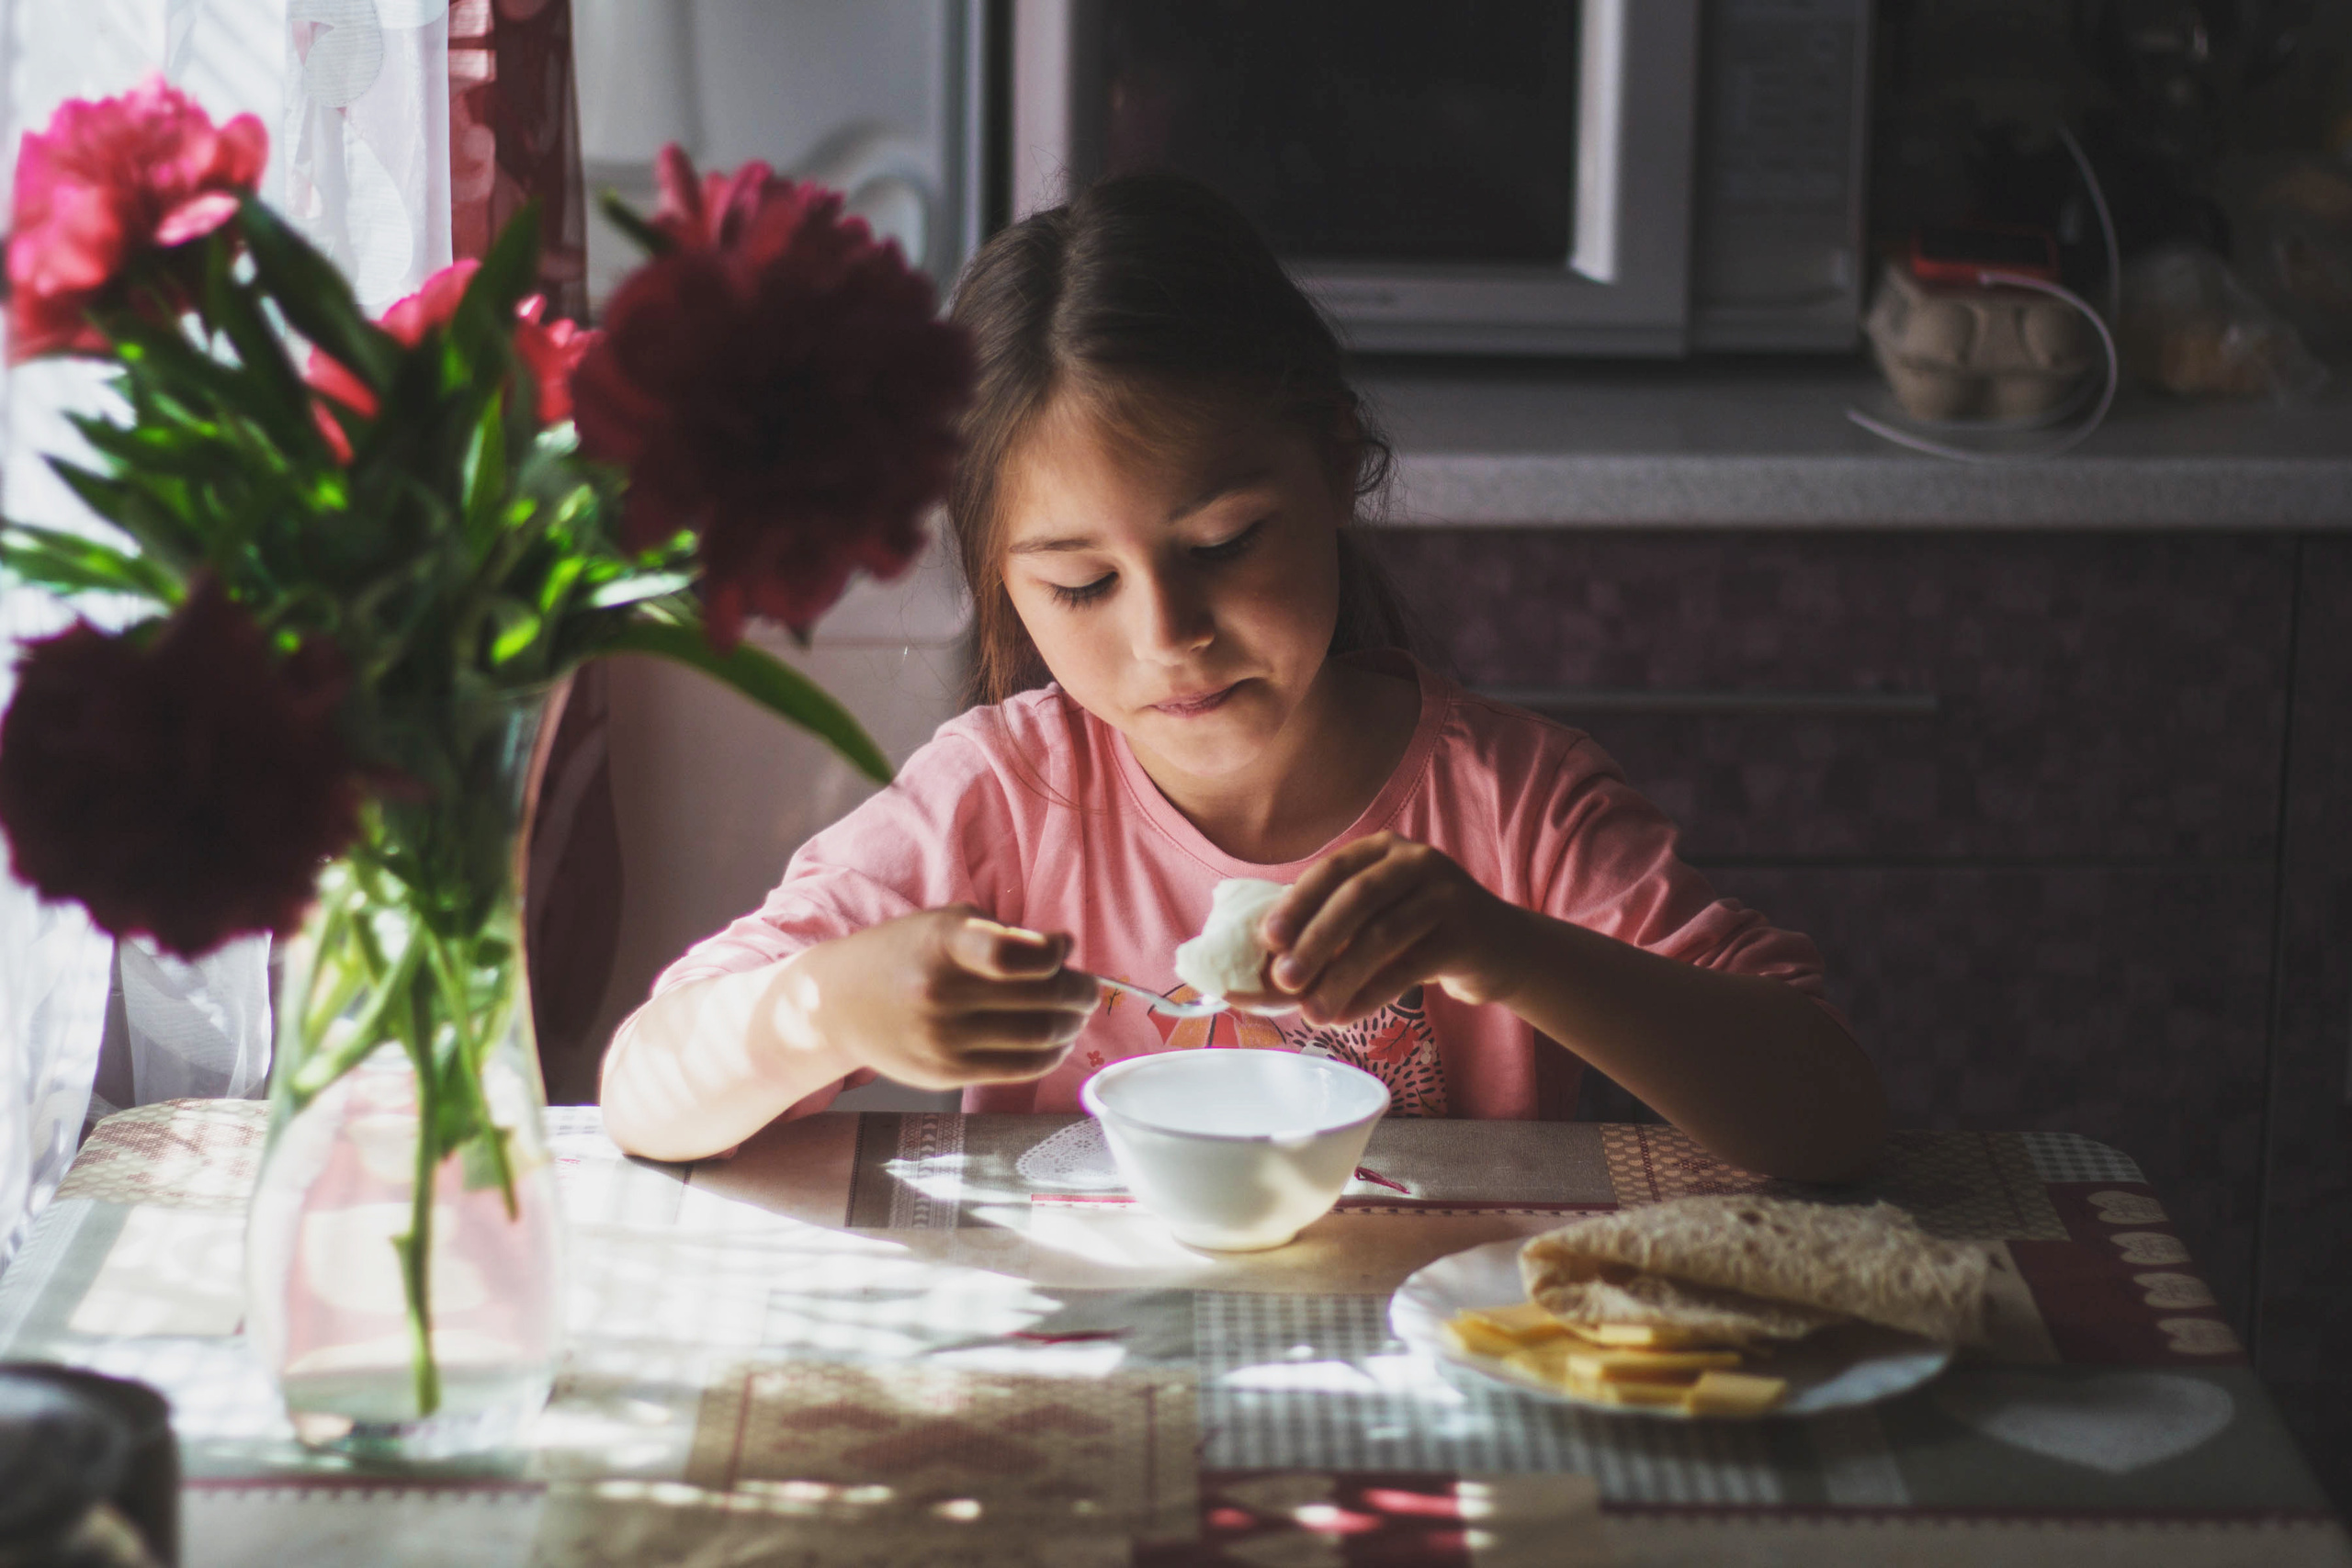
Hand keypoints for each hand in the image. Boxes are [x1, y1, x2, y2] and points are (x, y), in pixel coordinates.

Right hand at [787, 907, 1099, 1090]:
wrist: (838, 1003)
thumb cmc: (905, 953)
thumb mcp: (947, 923)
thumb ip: (1007, 934)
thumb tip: (1066, 950)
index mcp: (944, 943)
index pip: (1014, 954)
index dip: (1053, 956)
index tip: (1062, 952)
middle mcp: (942, 992)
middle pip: (1041, 998)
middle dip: (1080, 991)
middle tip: (1089, 987)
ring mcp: (943, 1038)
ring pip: (1039, 1036)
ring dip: (1072, 1024)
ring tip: (1076, 1015)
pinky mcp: (945, 1072)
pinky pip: (1019, 1068)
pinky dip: (1051, 1054)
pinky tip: (1057, 1041)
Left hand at [1260, 834, 1528, 1025]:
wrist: (1502, 951)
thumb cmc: (1421, 934)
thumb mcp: (1381, 914)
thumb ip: (1336, 927)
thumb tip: (1272, 965)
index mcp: (1384, 849)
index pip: (1332, 870)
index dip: (1297, 904)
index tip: (1268, 940)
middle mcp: (1417, 861)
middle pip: (1356, 899)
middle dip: (1315, 942)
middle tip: (1284, 981)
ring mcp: (1446, 894)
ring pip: (1382, 936)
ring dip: (1340, 978)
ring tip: (1312, 1013)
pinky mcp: (1466, 934)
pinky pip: (1409, 967)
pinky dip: (1371, 994)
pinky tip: (1346, 1016)